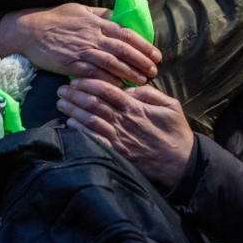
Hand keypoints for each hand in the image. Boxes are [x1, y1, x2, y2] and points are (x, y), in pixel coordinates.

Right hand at [0, 3, 160, 86]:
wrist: (29, 31)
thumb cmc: (55, 18)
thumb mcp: (80, 9)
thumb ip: (100, 14)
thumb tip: (118, 17)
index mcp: (97, 22)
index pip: (126, 33)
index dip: (144, 45)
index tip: (156, 54)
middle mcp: (93, 36)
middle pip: (124, 49)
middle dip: (142, 61)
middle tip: (155, 70)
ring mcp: (83, 51)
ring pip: (112, 63)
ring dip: (129, 73)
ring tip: (143, 80)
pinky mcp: (72, 65)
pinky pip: (94, 74)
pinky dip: (108, 81)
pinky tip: (119, 88)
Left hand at [56, 78, 193, 188]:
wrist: (181, 164)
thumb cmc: (176, 133)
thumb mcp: (171, 105)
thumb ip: (149, 93)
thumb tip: (129, 88)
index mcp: (135, 107)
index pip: (106, 90)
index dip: (89, 82)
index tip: (76, 78)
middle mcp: (123, 121)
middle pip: (93, 103)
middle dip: (75, 94)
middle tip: (62, 89)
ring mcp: (118, 139)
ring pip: (89, 120)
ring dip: (73, 111)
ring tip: (61, 103)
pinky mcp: (116, 154)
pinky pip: (93, 141)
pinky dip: (80, 132)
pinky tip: (70, 125)